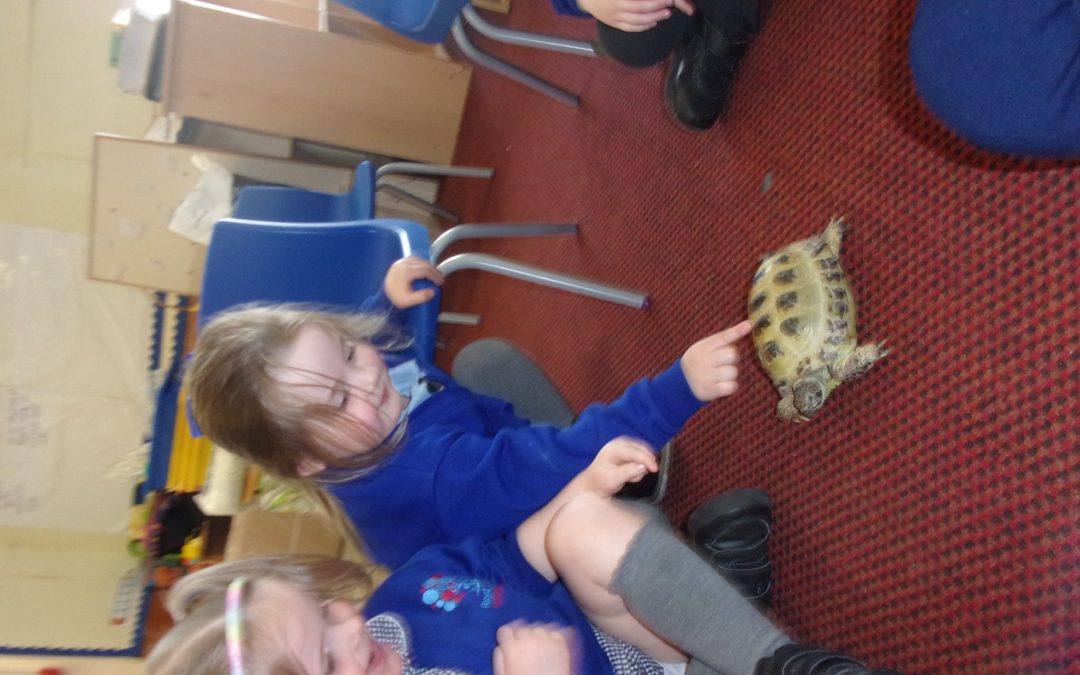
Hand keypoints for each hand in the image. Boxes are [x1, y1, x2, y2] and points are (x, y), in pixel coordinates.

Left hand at [384, 256, 443, 308]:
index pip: (425, 271)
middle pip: (423, 264)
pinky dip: (421, 262)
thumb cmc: (395, 298)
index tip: (440, 282)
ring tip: (435, 272)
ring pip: (419, 260)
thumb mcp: (408, 301)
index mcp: (406, 272)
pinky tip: (425, 267)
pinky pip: (413, 259)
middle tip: (441, 277)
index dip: (434, 276)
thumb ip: (421, 297)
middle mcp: (403, 264)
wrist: (383, 296)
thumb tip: (433, 292)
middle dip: (434, 270)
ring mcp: (400, 262)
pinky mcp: (398, 263)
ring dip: (429, 265)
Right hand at [493, 621, 576, 674]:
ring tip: (541, 650)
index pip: (505, 630)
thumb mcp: (504, 674)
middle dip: (523, 637)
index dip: (507, 638)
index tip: (512, 643)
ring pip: (538, 627)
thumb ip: (500, 657)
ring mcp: (545, 639)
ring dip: (538, 636)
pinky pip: (555, 631)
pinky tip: (552, 647)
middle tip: (528, 651)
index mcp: (511, 647)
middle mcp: (527, 639)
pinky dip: (553, 637)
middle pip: (522, 627)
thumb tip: (501, 646)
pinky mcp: (560, 643)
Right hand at [577, 0, 694, 32]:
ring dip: (654, 18)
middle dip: (658, 9)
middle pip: (641, 11)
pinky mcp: (614, 24)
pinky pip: (630, 28)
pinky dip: (643, 27)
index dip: (656, 1)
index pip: (641, 2)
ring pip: (638, 22)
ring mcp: (615, 18)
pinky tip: (653, 23)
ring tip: (665, 14)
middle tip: (670, 6)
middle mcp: (617, 8)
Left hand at [581, 436, 657, 496]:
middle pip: (642, 449)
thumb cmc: (600, 482)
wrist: (593, 483)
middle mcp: (619, 443)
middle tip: (634, 478)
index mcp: (614, 449)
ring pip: (644, 453)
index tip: (655, 469)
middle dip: (643, 464)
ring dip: (640, 467)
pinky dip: (639, 467)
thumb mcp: (613, 480)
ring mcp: (624, 445)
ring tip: (628, 477)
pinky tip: (630, 473)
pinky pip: (642, 456)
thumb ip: (628, 472)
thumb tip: (643, 466)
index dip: (647, 459)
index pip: (635, 451)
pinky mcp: (629, 450)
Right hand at [681, 320, 752, 400]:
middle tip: (725, 362)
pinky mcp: (710, 390)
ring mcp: (707, 376)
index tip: (749, 325)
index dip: (737, 331)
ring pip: (734, 371)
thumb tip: (747, 326)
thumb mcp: (703, 347)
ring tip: (721, 375)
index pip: (722, 337)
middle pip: (732, 355)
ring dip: (731, 374)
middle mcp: (704, 360)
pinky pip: (732, 386)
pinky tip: (722, 384)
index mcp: (703, 347)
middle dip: (733, 359)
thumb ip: (722, 339)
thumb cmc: (698, 362)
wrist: (681, 383)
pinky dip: (730, 386)